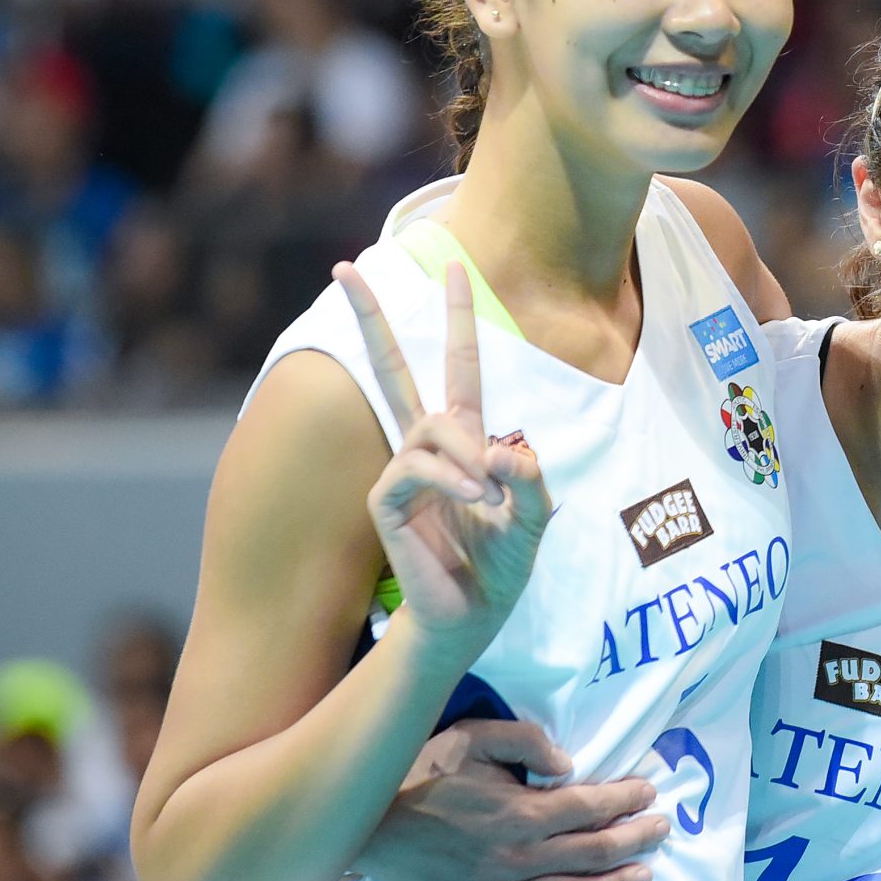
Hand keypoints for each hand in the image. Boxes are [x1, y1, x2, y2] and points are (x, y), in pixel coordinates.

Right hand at [338, 260, 554, 651]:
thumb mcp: (535, 513)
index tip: (453, 265)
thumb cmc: (502, 564)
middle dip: (372, 318)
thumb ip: (530, 477)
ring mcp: (402, 471)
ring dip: (467, 455)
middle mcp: (427, 446)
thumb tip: (498, 450)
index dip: (457, 318)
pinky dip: (449, 478)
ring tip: (489, 494)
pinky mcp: (385, 501)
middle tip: (345, 267)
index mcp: (465, 438)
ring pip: (430, 427)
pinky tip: (473, 498)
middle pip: (392, 369)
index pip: (456, 366)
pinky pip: (414, 467)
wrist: (473, 615)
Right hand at [358, 719, 669, 880]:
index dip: (626, 799)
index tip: (649, 792)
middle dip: (636, 839)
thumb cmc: (419, 774)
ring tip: (646, 875)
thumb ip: (524, 741)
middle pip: (594, 852)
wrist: (366, 829)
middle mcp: (520, 855)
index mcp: (520, 812)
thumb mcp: (470, 737)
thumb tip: (567, 763)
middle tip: (663, 830)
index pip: (590, 807)